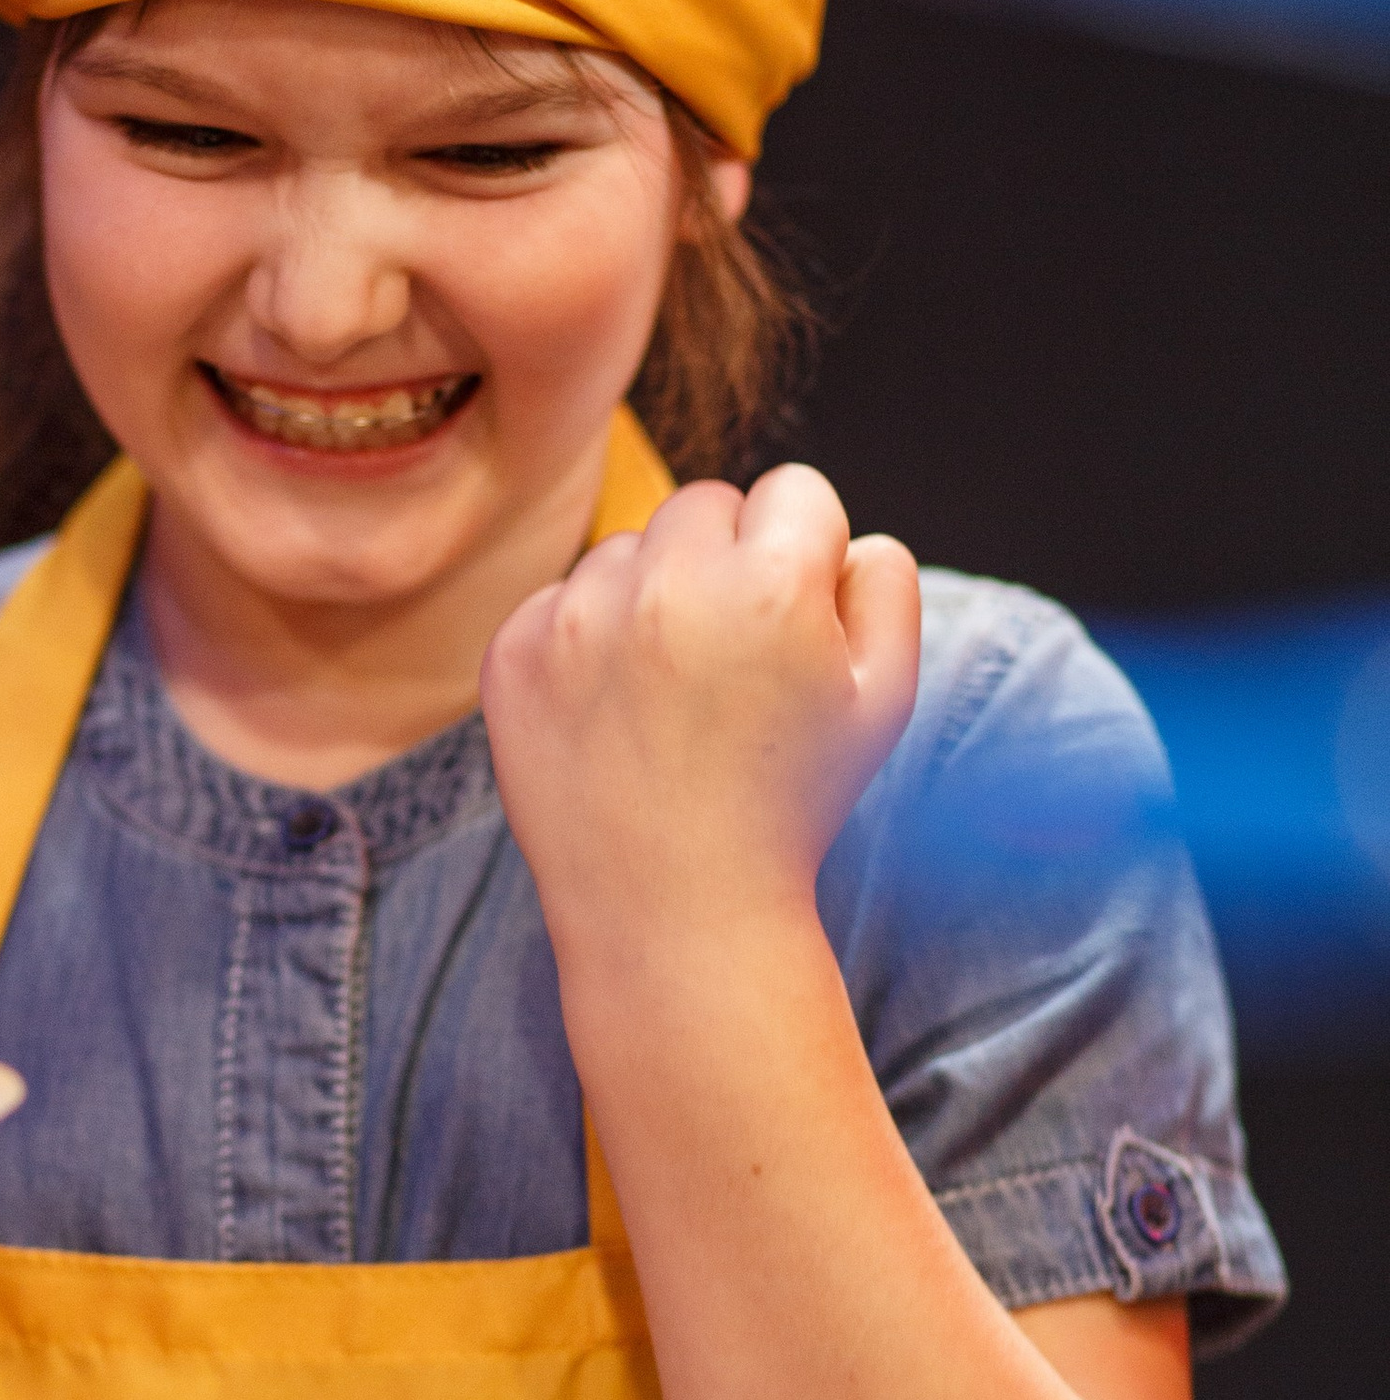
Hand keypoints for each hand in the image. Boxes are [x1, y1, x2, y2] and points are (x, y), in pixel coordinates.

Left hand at [480, 464, 920, 980]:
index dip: (806, 555)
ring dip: (650, 596)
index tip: (793, 625)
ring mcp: (576, 618)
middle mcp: (667, 585)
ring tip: (670, 700)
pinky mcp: (513, 654)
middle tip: (731, 664)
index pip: (796, 490)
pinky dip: (582, 643)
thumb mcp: (884, 698)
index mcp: (771, 584)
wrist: (672, 910)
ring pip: (627, 549)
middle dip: (727, 562)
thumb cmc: (790, 804)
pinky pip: (558, 600)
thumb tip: (846, 531)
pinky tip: (612, 717)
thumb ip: (886, 585)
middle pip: (706, 506)